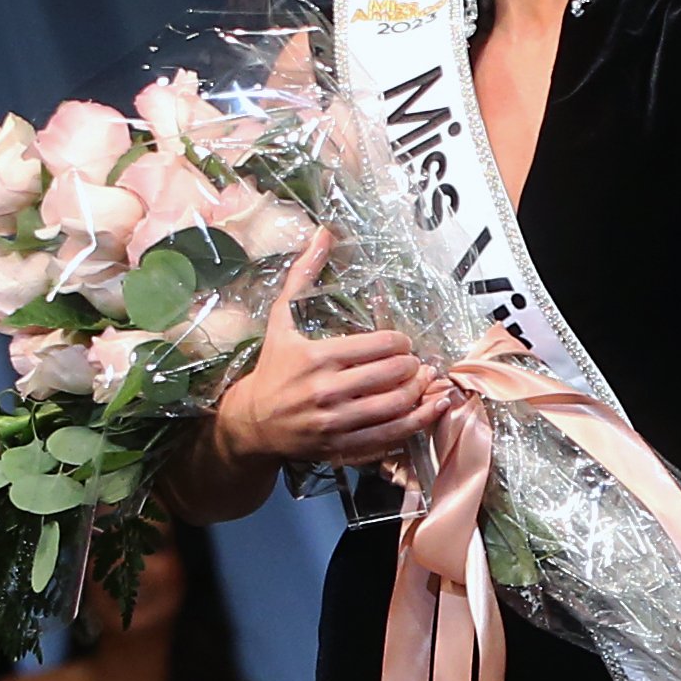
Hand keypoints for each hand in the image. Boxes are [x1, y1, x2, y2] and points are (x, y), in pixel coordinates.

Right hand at [218, 230, 444, 469]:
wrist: (252, 422)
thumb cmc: (272, 367)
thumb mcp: (281, 319)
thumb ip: (303, 275)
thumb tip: (322, 233)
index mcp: (318, 357)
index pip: (380, 346)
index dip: (400, 343)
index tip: (402, 343)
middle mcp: (328, 392)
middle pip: (394, 376)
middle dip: (414, 367)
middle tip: (417, 363)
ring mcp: (336, 424)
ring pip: (396, 409)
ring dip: (422, 395)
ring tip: (428, 384)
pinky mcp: (341, 448)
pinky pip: (389, 438)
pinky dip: (415, 424)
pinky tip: (428, 412)